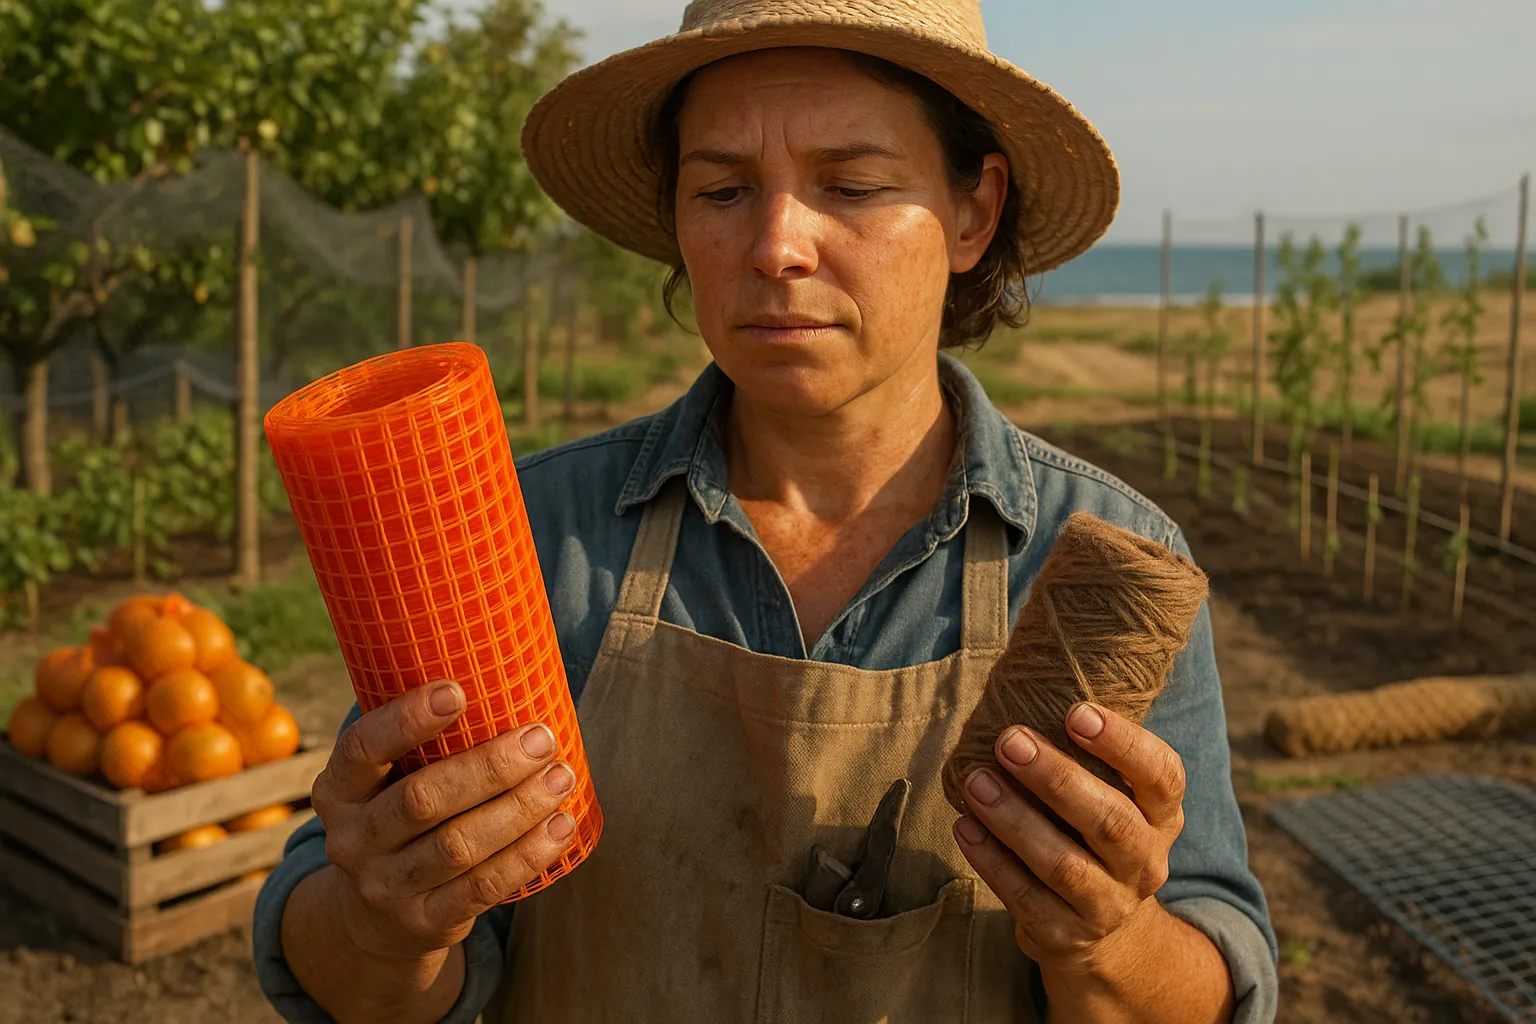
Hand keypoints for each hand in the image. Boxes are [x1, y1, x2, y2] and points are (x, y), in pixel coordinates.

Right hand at [310, 679, 577, 961]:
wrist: (375, 919)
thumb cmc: (401, 817)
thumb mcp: (387, 780)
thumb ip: (423, 741)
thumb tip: (506, 668)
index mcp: (338, 789)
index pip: (362, 749)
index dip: (407, 719)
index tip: (458, 691)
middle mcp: (353, 839)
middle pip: (422, 800)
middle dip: (489, 767)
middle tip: (541, 738)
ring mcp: (385, 886)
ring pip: (457, 846)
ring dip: (518, 809)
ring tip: (561, 777)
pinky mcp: (424, 921)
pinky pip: (483, 887)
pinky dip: (527, 854)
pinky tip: (560, 826)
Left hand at [952, 702, 1185, 975]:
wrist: (1106, 935)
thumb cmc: (1094, 835)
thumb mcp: (1113, 797)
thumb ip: (1087, 755)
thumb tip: (1025, 684)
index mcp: (1162, 816)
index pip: (1162, 776)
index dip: (1123, 744)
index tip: (1076, 711)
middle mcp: (1144, 862)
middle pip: (1110, 821)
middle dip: (1057, 778)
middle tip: (1010, 739)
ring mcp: (1108, 904)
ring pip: (1064, 865)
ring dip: (1015, 819)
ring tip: (975, 780)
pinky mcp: (1064, 934)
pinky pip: (1025, 897)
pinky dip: (992, 860)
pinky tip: (965, 826)